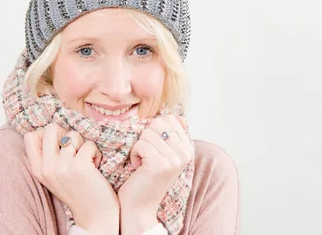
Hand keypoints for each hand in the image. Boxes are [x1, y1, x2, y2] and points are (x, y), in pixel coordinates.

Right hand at [24, 123, 119, 234]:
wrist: (94, 216)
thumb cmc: (76, 191)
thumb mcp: (53, 176)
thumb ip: (48, 157)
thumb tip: (52, 129)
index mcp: (37, 169)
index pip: (30, 136)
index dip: (45, 133)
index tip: (58, 144)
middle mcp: (47, 168)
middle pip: (51, 128)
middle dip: (66, 133)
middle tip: (74, 148)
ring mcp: (63, 167)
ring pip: (73, 134)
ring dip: (83, 144)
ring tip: (86, 160)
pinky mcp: (80, 166)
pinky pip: (89, 144)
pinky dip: (95, 152)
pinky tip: (95, 165)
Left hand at [118, 115, 193, 233]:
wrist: (140, 206)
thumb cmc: (147, 177)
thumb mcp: (164, 155)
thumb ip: (172, 135)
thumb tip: (180, 116)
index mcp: (187, 149)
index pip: (170, 119)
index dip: (154, 130)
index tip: (154, 147)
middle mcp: (185, 154)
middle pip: (158, 123)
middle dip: (145, 137)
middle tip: (147, 155)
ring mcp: (174, 160)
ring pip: (147, 133)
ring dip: (138, 147)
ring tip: (143, 162)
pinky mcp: (159, 165)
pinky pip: (140, 144)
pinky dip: (134, 154)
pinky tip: (138, 167)